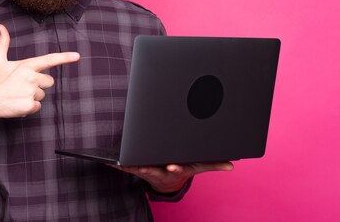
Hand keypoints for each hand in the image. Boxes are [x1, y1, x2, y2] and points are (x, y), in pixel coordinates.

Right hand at [0, 24, 79, 137]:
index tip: (77, 56)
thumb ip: (3, 43)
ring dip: (32, 97)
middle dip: (39, 85)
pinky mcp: (29, 106)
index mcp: (26, 66)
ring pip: (42, 95)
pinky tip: (16, 104)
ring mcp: (30, 92)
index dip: (64, 57)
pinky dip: (29, 107)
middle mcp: (30, 78)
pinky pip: (37, 107)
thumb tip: (1, 27)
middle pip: (49, 82)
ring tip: (16, 95)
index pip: (49, 60)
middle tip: (22, 86)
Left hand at [110, 162, 233, 193]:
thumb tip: (231, 166)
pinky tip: (108, 161)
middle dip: (146, 167)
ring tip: (117, 162)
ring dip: (127, 165)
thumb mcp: (199, 165)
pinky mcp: (137, 167)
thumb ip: (214, 164)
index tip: (174, 166)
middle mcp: (161, 170)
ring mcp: (148, 169)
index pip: (176, 169)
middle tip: (140, 165)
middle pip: (153, 168)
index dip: (175, 168)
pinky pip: (126, 165)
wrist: (169, 178)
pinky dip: (117, 164)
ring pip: (136, 168)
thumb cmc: (184, 166)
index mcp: (175, 168)